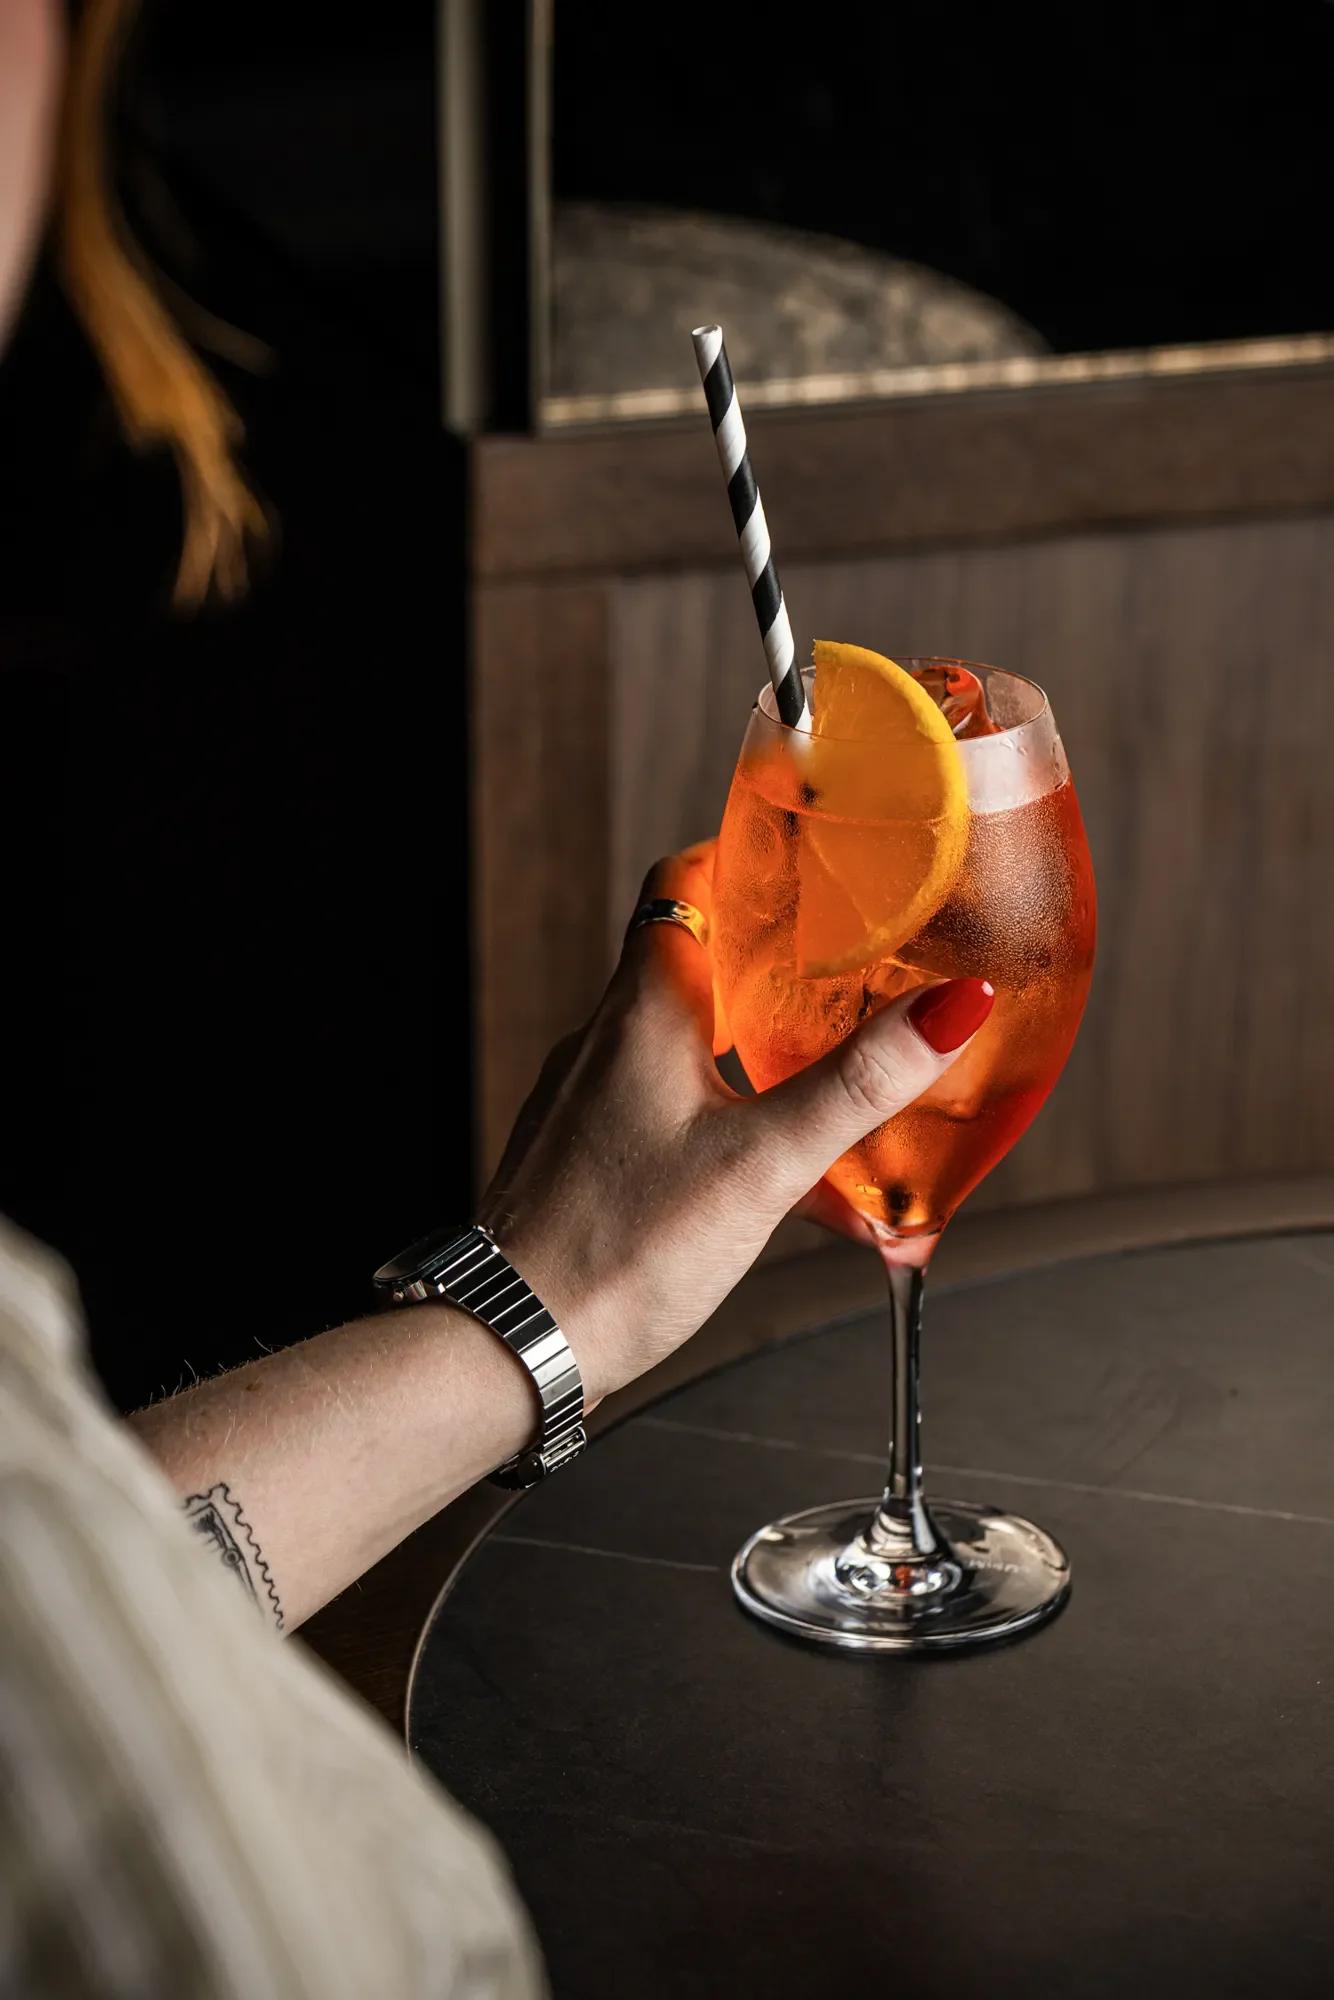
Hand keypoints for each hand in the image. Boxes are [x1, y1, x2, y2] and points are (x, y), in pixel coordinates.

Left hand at [480, 842, 993, 1404]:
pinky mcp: (591, 1165)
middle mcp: (608, 1042)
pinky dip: (738, 1138)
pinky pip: (677, 1124)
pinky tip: (797, 1201)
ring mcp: (592, 1104)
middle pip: (702, 968)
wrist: (514, 1346)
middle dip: (784, 974)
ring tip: (845, 1109)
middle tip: (856, 977)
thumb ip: (859, 1084)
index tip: (806, 856)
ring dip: (770, 1071)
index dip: (743, 858)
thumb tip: (952, 1006)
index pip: (684, 884)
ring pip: (696, 1055)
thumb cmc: (619, 1251)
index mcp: (644, 1009)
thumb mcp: (764, 1162)